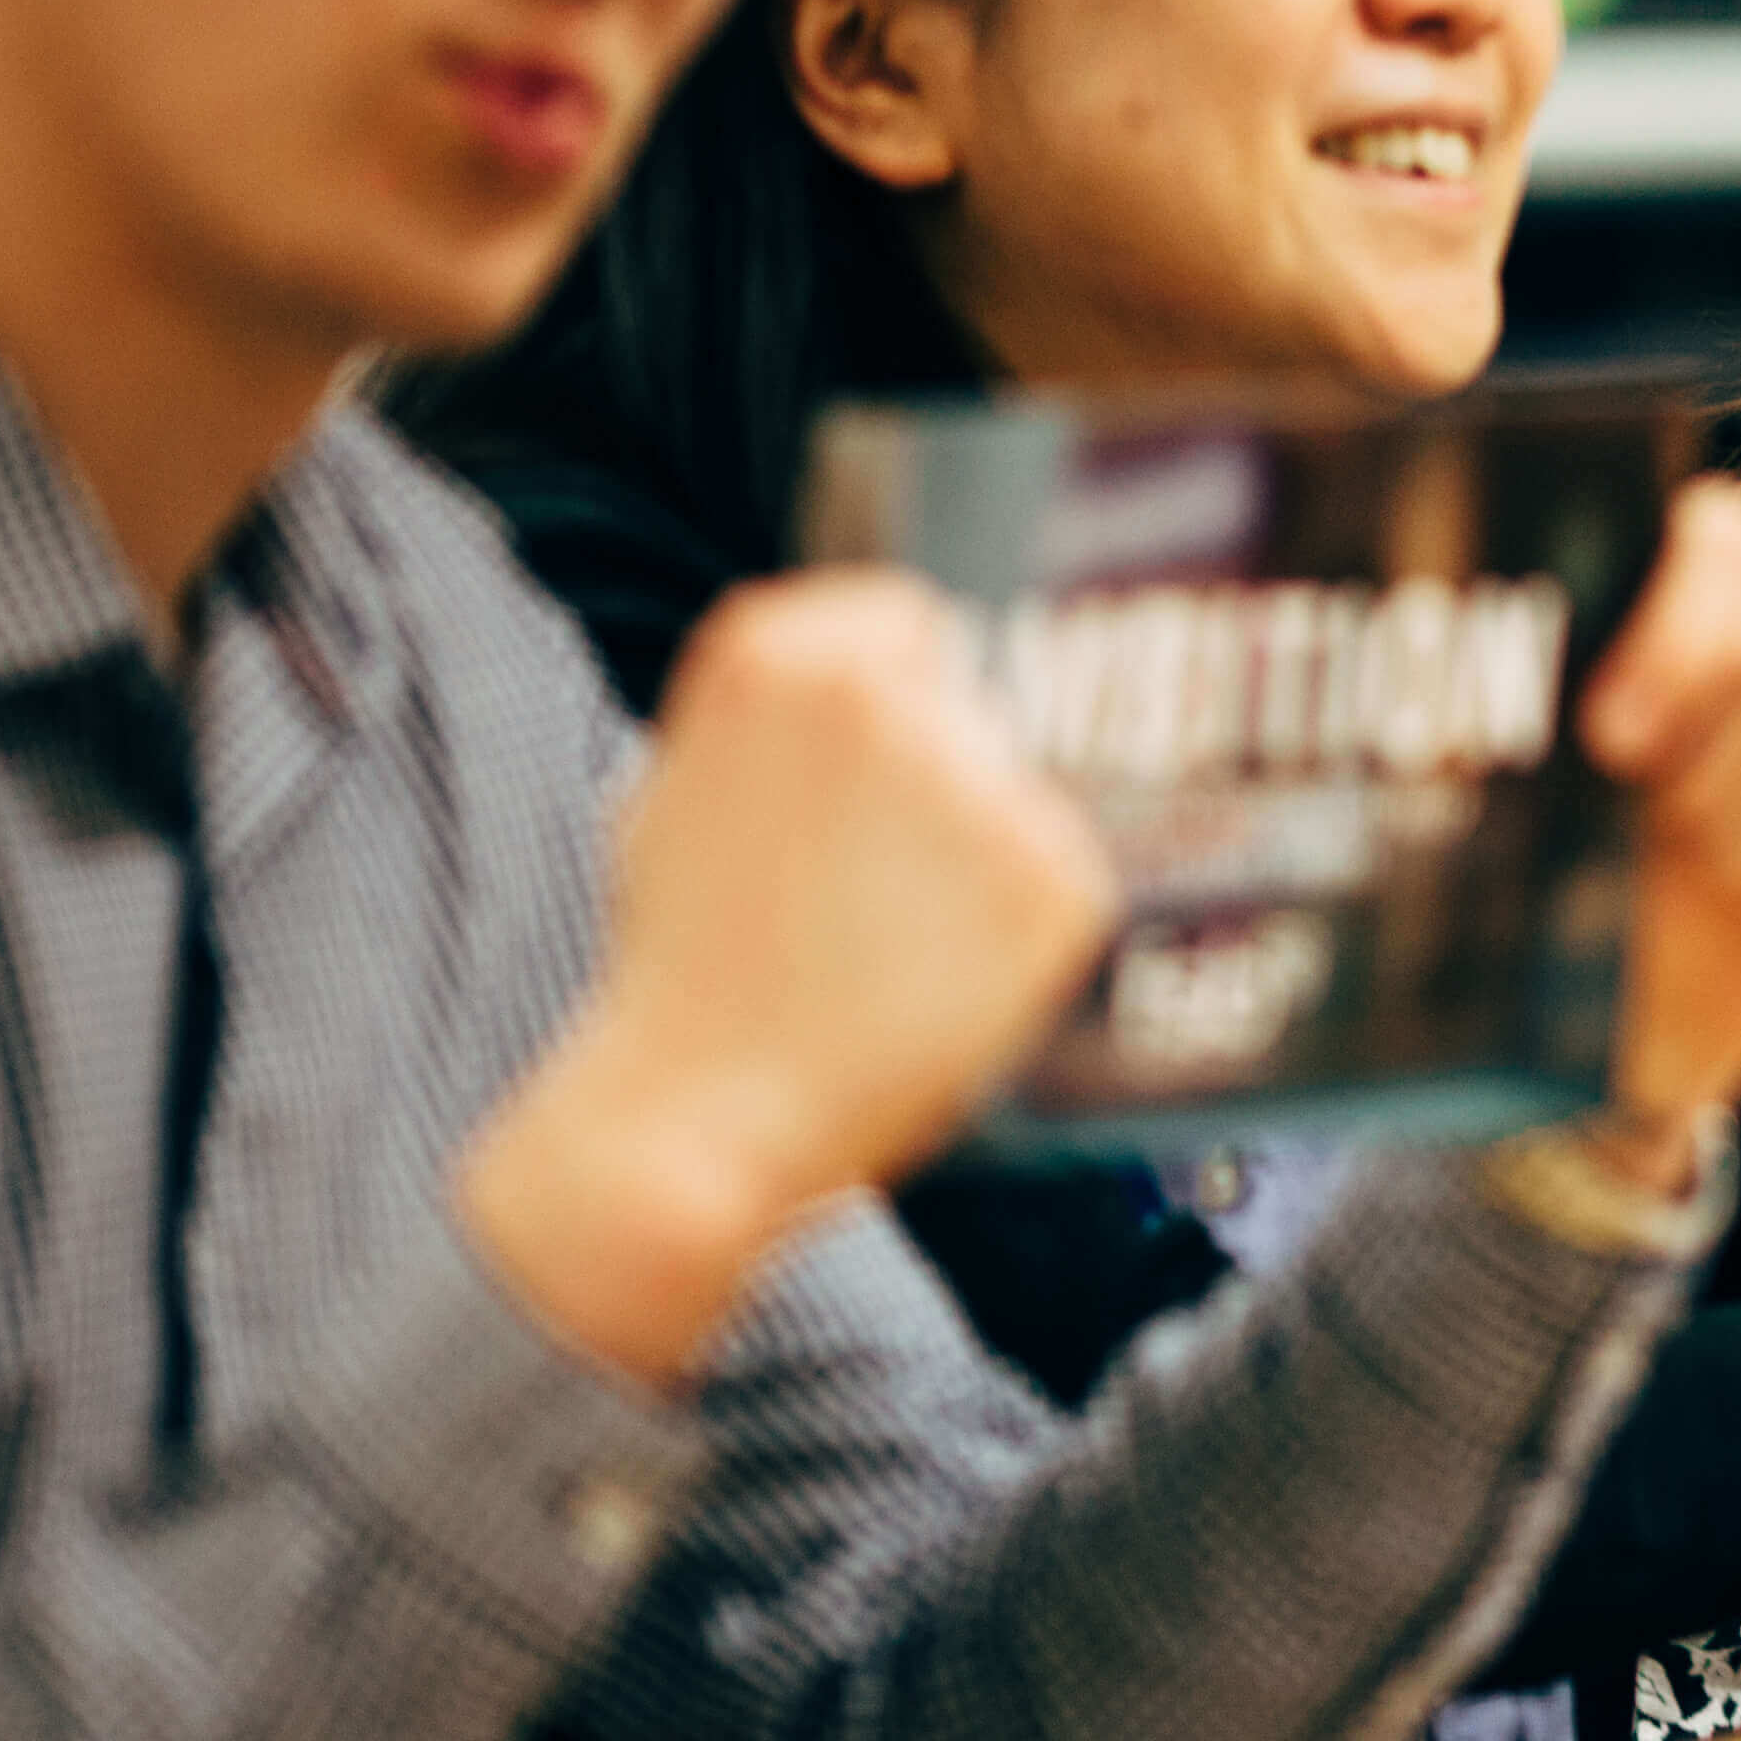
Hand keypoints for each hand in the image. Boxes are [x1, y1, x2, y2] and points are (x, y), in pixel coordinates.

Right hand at [459, 574, 1116, 1389]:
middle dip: (936, 793)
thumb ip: (783, 717)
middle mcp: (899, 704)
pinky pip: (1055, 890)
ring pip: (1014, 808)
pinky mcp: (1058, 882)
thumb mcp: (682, 787)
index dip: (905, 695)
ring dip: (972, 869)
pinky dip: (1014, 940)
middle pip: (970, 718)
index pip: (907, 621)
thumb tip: (886, 667)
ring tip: (878, 955)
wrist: (694, 1119)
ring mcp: (987, 790)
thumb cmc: (682, 964)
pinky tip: (929, 990)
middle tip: (863, 895)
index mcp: (788, 660)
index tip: (890, 758)